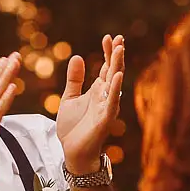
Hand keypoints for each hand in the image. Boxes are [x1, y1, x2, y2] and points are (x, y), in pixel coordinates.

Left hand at [56, 34, 123, 174]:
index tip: (108, 37)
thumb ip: (74, 79)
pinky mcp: (105, 120)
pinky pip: (112, 102)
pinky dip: (115, 89)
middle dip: (116, 55)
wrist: (73, 153)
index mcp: (97, 91)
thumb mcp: (69, 98)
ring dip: (117, 66)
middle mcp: (105, 97)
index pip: (105, 68)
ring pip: (115, 84)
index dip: (108, 53)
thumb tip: (77, 56)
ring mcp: (106, 108)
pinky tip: (117, 76)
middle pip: (113, 71)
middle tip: (119, 38)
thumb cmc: (73, 128)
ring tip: (120, 50)